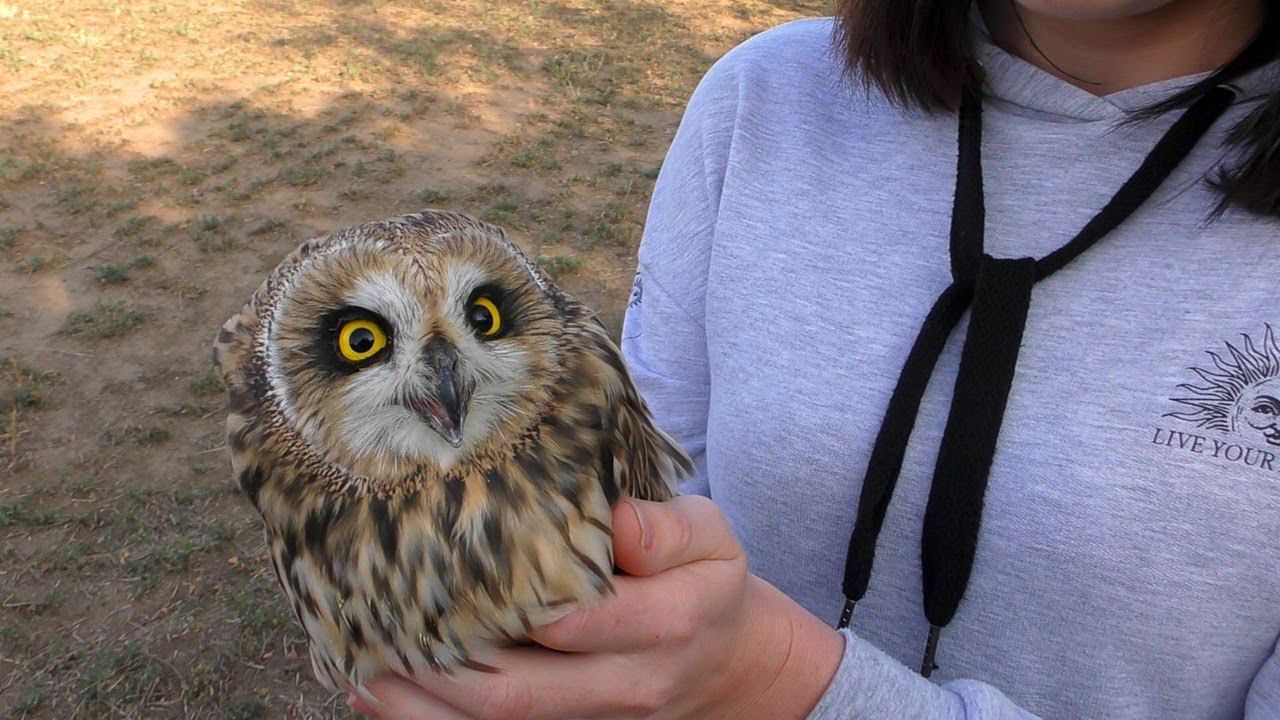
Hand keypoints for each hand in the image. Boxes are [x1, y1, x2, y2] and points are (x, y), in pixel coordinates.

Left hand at [351, 495, 843, 719]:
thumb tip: (608, 517)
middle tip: (371, 623)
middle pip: (517, 692)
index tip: (442, 567)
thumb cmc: (706, 585)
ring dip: (422, 707)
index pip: (576, 619)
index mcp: (665, 622)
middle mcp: (627, 684)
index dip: (506, 602)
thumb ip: (666, 529)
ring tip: (361, 665)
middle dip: (436, 665)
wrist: (731, 666)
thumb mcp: (713, 539)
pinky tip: (383, 696)